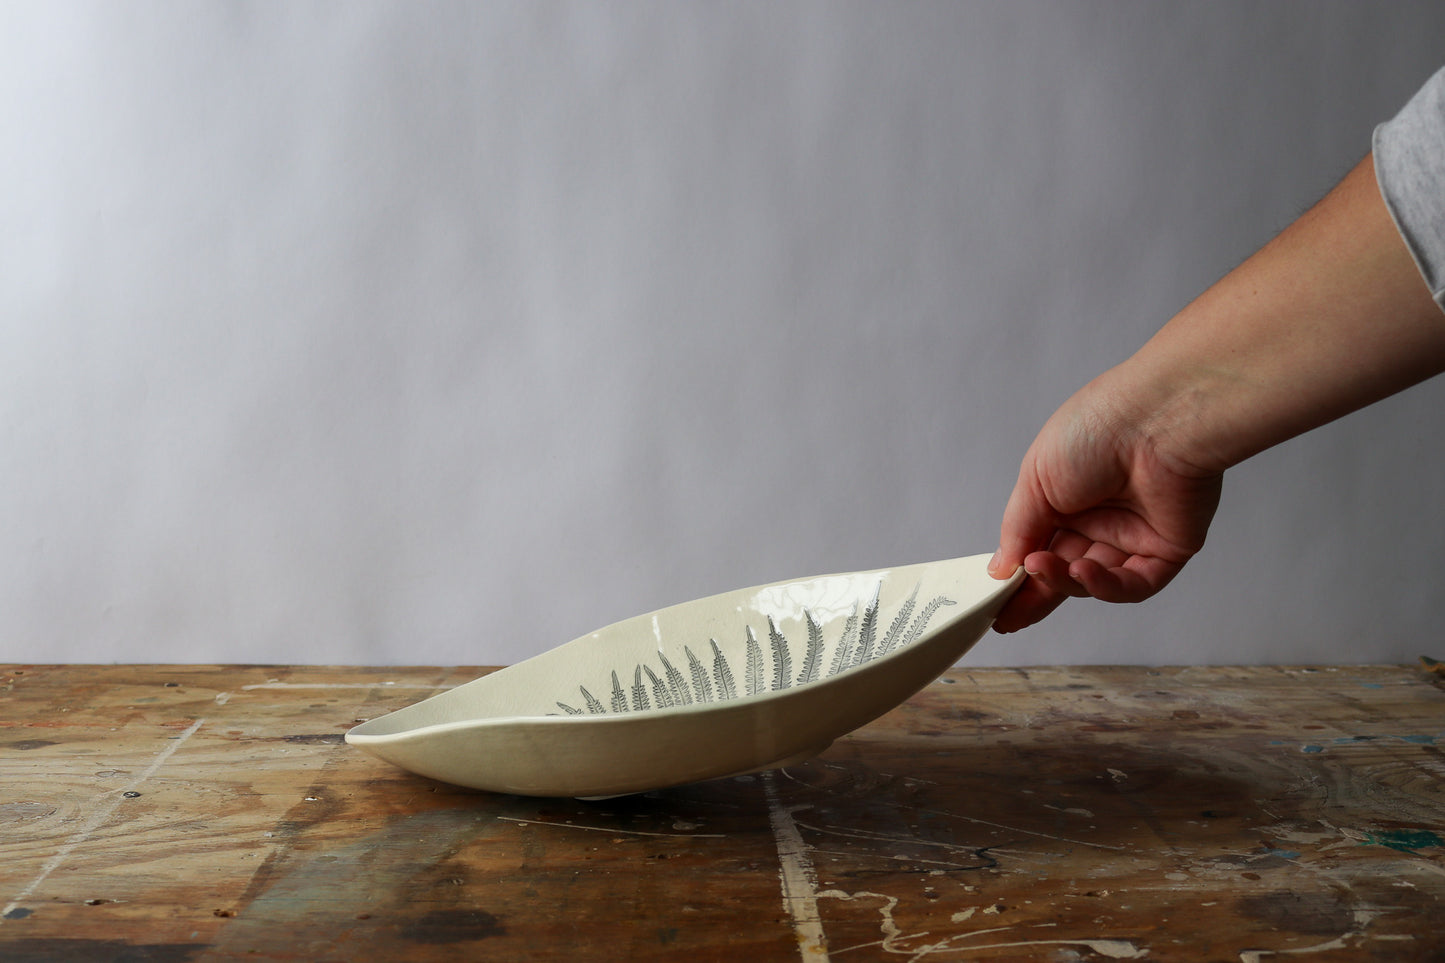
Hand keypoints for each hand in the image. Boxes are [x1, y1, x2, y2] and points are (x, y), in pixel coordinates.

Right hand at [987, 371, 1221, 632]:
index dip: (1018, 576)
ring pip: (1094, 582)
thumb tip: (1000, 569)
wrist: (1156, 419)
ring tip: (1042, 568)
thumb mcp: (1035, 479)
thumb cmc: (1097, 428)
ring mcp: (1135, 535)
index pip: (1038, 547)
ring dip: (1065, 582)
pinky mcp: (1166, 549)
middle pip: (1065, 572)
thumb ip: (1017, 530)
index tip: (993, 602)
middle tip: (1008, 615)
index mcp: (1067, 496)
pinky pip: (1133, 584)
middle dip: (1036, 594)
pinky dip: (1105, 587)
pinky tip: (1083, 573)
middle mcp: (1101, 516)